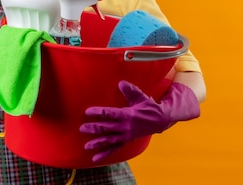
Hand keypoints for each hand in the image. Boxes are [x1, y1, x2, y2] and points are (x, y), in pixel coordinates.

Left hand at [79, 81, 199, 162]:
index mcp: (128, 115)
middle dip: (94, 128)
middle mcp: (126, 127)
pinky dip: (105, 154)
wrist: (161, 120)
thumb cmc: (149, 107)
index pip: (110, 114)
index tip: (87, 112)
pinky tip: (95, 158)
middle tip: (82, 128)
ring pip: (109, 140)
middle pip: (107, 128)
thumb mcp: (141, 97)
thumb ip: (130, 90)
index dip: (98, 113)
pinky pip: (114, 149)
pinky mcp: (127, 141)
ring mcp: (126, 136)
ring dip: (97, 143)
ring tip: (86, 146)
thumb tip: (120, 83)